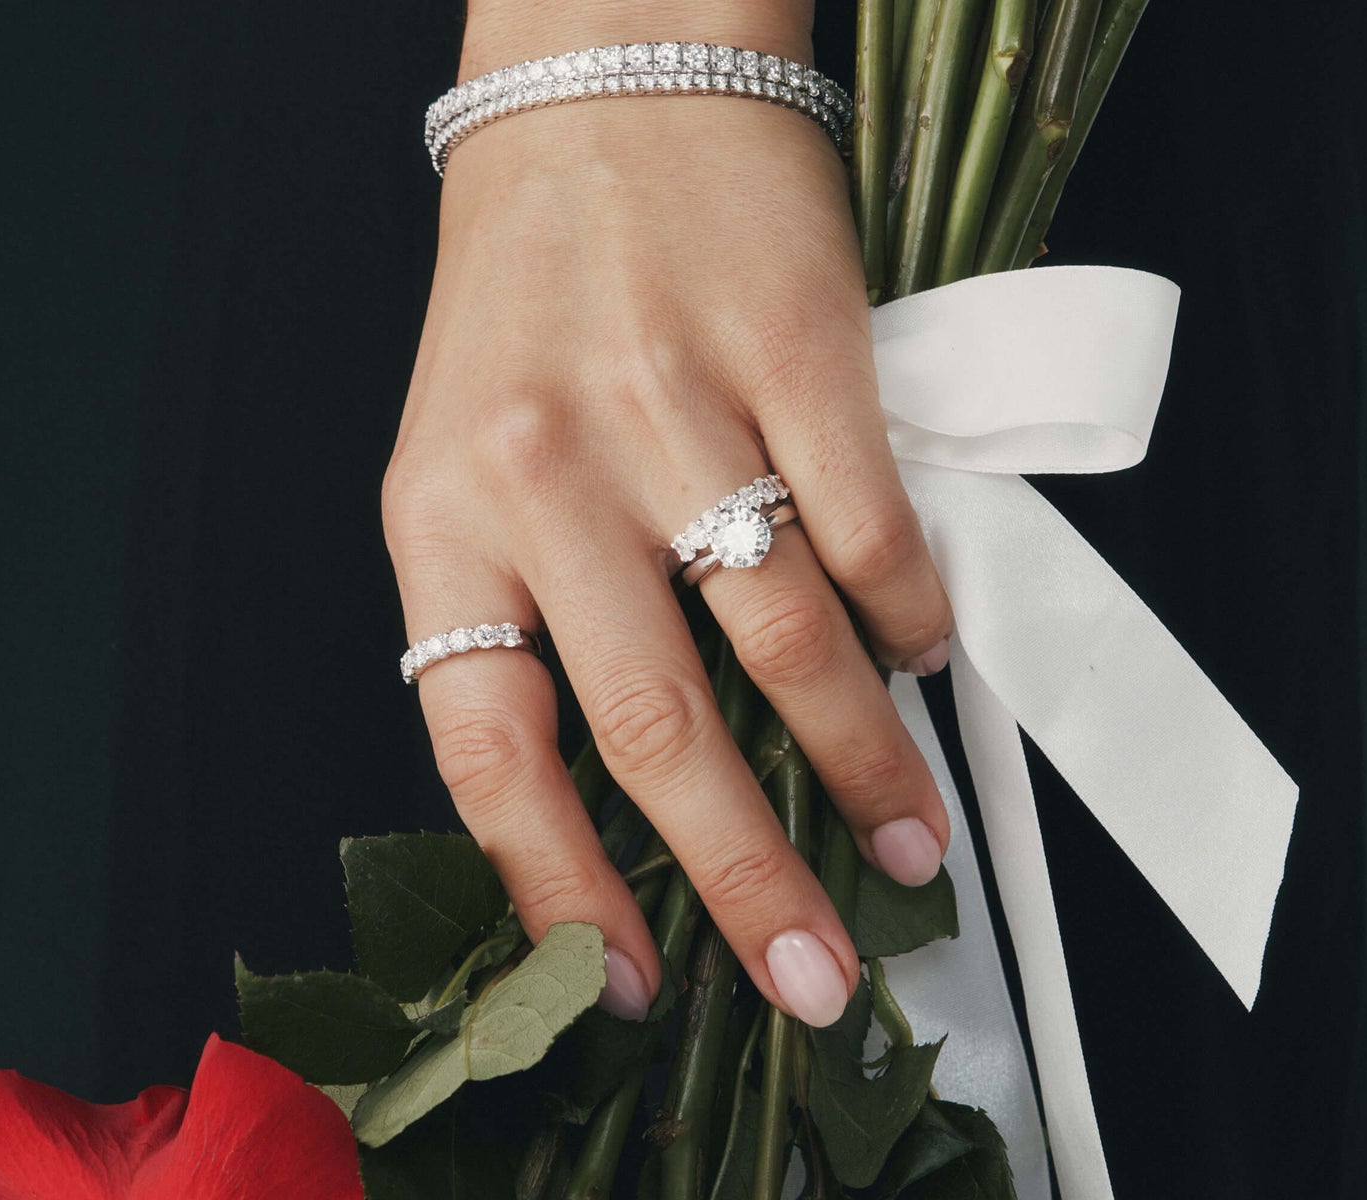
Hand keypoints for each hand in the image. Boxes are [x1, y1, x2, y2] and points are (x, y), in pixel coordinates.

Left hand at [382, 13, 953, 1028]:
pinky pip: (871, 528)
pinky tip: (922, 654)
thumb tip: (634, 792)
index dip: (557, 887)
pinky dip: (909, 616)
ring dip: (865, 764)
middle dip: (747, 879)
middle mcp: (550, 471)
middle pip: (659, 728)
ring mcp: (677, 409)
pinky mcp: (797, 349)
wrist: (604, 85)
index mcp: (443, 515)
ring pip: (789, 641)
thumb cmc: (534, 291)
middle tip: (814, 976)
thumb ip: (527, 604)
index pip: (486, 747)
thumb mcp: (469, 454)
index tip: (627, 984)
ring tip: (907, 841)